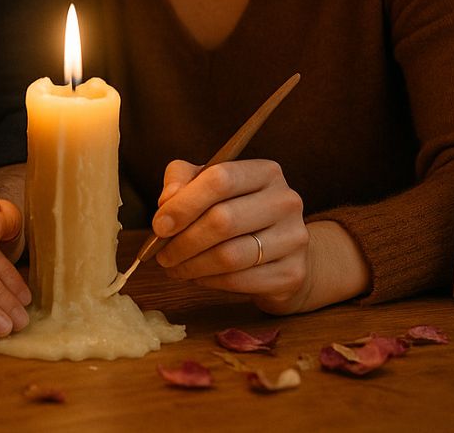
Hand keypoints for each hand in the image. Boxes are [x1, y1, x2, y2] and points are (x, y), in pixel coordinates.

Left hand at [151, 159, 309, 313]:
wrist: (283, 251)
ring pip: (230, 256)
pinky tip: (197, 277)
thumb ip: (182, 180)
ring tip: (174, 267)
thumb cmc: (237, 212)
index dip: (184, 203)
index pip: (220, 179)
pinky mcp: (292, 273)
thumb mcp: (209, 186)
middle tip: (161, 254)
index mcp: (265, 172)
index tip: (159, 225)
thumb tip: (167, 202)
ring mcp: (294, 238)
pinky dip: (210, 281)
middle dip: (182, 241)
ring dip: (192, 265)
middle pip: (222, 220)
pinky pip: (240, 281)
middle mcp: (286, 201)